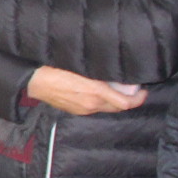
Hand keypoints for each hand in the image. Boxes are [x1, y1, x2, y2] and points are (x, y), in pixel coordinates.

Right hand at [26, 65, 147, 114]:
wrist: (34, 80)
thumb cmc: (56, 68)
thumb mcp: (82, 67)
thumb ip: (101, 72)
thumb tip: (117, 74)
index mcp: (95, 93)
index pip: (125, 103)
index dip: (138, 99)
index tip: (143, 91)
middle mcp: (91, 105)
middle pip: (118, 108)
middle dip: (128, 100)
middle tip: (133, 90)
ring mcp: (82, 109)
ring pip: (106, 108)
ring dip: (114, 101)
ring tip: (116, 89)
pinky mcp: (74, 110)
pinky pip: (94, 108)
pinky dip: (102, 102)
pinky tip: (98, 92)